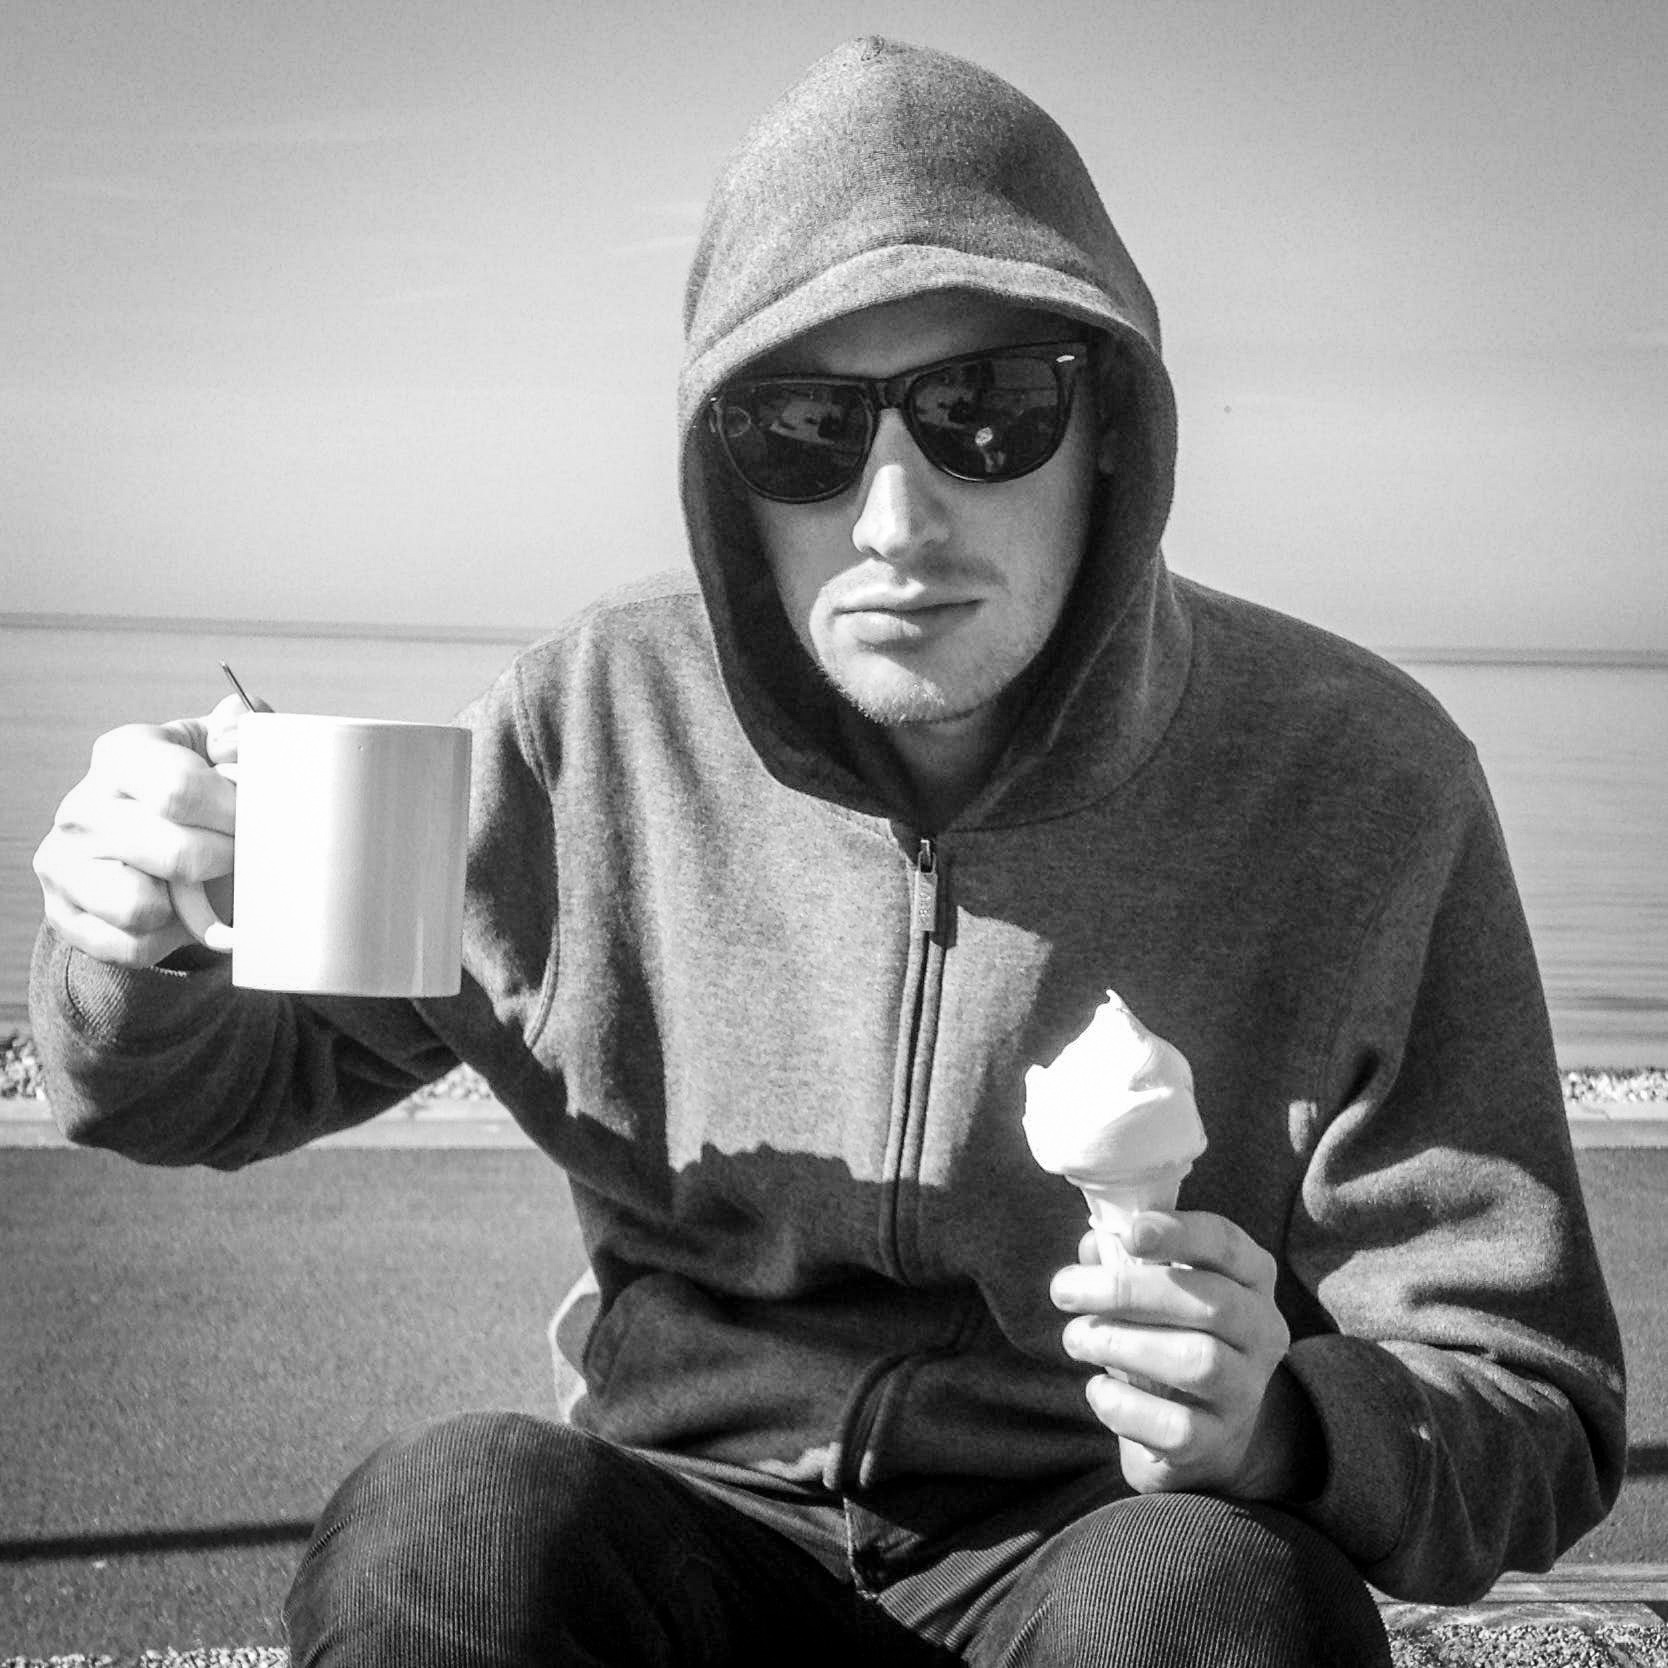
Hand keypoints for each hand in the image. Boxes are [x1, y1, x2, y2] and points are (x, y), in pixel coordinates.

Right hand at [33, 692, 255, 967]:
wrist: (147, 852)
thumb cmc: (198, 795)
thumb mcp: (220, 753)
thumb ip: (242, 733)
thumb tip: (237, 730)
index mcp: (123, 754)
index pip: (181, 789)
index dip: (236, 813)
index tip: (263, 820)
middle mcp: (82, 806)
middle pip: (176, 853)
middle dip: (228, 861)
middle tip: (247, 856)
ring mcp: (65, 863)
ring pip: (143, 906)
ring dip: (193, 905)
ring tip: (207, 882)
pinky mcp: (64, 915)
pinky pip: (133, 945)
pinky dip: (169, 937)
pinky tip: (179, 911)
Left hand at [1050, 1210, 1313, 1500]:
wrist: (1202, 1427)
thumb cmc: (1170, 1332)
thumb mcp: (1154, 1288)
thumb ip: (1124, 1259)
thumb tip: (1094, 1244)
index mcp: (1249, 1278)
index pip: (1225, 1244)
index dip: (1180, 1234)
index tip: (1131, 1233)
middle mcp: (1261, 1331)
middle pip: (1210, 1302)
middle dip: (1129, 1290)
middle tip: (1064, 1289)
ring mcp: (1246, 1390)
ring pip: (1198, 1361)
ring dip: (1123, 1344)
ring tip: (1075, 1337)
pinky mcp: (1218, 1441)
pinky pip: (1177, 1427)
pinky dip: (1127, 1406)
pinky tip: (1097, 1389)